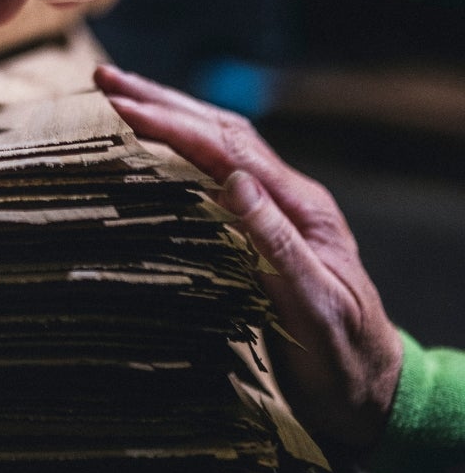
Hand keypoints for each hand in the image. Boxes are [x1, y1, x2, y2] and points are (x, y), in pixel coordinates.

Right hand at [94, 63, 402, 455]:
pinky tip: (151, 142)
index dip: (173, 124)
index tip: (121, 106)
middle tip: (104, 79)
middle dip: (161, 100)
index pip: (228, 149)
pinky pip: (214, 172)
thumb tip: (236, 181)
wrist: (369, 394)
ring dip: (168, 114)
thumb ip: (278, 243)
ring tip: (118, 93)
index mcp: (301, 206)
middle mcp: (288, 195)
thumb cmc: (343, 358)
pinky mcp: (260, 226)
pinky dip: (177, 147)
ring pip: (217, 143)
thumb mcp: (315, 307)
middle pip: (219, 130)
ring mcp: (275, 207)